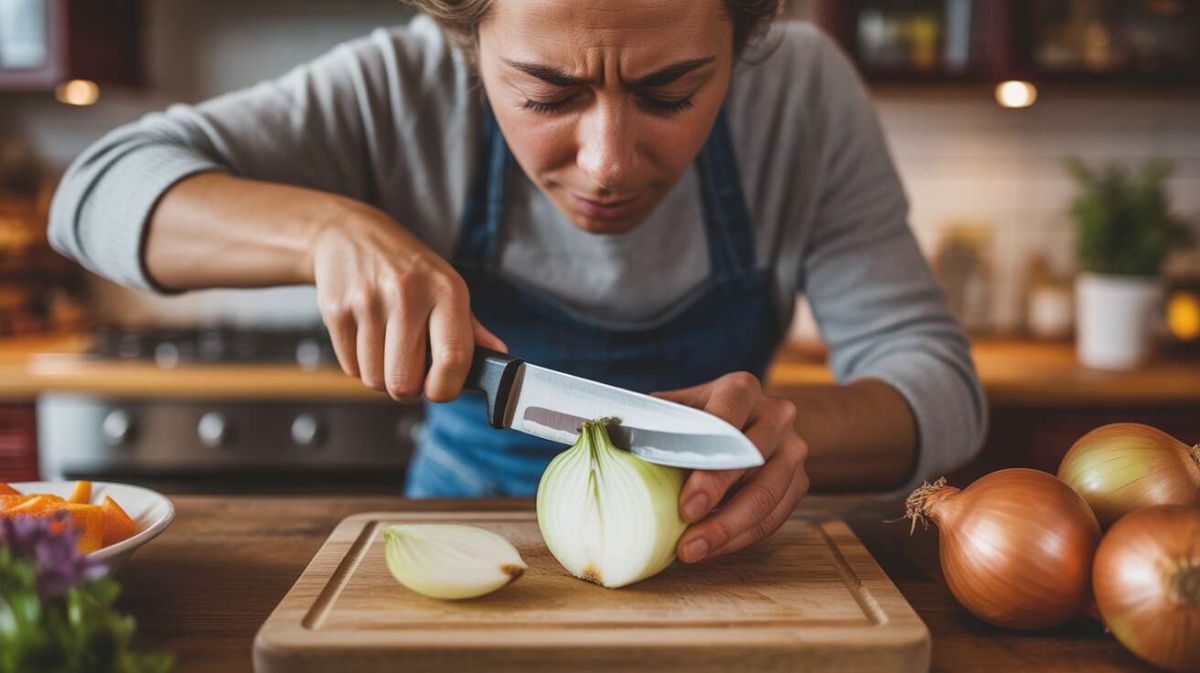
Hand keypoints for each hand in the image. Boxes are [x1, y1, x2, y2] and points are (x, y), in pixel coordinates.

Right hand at [308, 206, 506, 401]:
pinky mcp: (336, 311)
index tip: (440, 387)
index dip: (446, 388)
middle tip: (409, 368)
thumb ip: (471, 329)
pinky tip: (367, 338)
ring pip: (374, 380)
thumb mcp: (446, 287)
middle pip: (404, 383)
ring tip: (387, 347)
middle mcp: (408, 295)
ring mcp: (368, 303)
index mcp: (446, 291)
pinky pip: (350, 368)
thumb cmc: (407, 269)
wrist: (349, 235)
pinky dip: (359, 364)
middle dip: (407, 387)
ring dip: (382, 375)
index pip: (453, 359)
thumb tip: (498, 358)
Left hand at [652, 372, 809, 563]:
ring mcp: (793, 450)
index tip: (685, 505)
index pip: (729, 423)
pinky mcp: (799, 481)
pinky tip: (710, 550)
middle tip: (687, 539)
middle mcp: (776, 415)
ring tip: (692, 553)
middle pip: (754, 465)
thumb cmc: (693, 418)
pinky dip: (741, 538)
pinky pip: (774, 518)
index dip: (709, 467)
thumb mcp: (672, 408)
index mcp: (741, 389)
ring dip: (729, 532)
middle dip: (721, 508)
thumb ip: (645, 420)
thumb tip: (595, 433)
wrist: (745, 420)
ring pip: (768, 498)